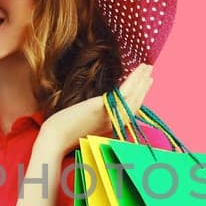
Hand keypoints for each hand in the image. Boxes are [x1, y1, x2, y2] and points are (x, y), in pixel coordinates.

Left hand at [40, 63, 154, 153]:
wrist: (55, 138)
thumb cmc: (64, 132)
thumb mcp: (84, 123)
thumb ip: (95, 115)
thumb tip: (98, 105)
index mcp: (110, 126)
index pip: (129, 110)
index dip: (139, 97)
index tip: (144, 84)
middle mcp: (115, 122)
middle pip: (135, 102)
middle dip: (143, 86)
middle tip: (150, 72)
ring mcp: (111, 115)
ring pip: (133, 95)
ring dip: (142, 79)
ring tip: (148, 67)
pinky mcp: (105, 107)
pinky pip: (126, 92)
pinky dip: (135, 80)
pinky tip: (140, 70)